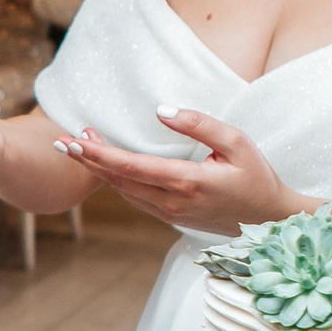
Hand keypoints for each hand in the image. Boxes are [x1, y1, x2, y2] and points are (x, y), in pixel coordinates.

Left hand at [54, 106, 299, 235]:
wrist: (269, 220)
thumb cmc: (257, 177)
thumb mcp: (237, 142)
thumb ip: (199, 124)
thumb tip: (162, 110)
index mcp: (187, 183)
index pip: (131, 167)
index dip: (98, 154)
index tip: (73, 141)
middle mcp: (172, 203)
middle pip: (118, 180)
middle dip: (88, 160)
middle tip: (63, 139)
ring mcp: (170, 214)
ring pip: (123, 191)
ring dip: (99, 169)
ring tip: (80, 145)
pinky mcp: (171, 217)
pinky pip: (134, 198)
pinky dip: (115, 180)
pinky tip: (104, 165)